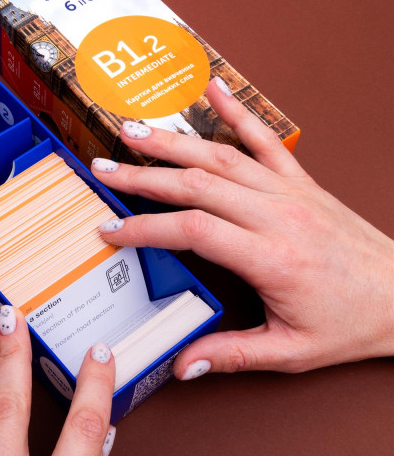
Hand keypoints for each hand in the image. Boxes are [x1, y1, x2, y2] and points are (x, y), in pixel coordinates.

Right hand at [92, 78, 393, 377]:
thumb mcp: (291, 352)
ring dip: (173, 142)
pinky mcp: (302, 182)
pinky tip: (212, 90)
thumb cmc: (353, 321)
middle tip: (103, 170)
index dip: (144, 228)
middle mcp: (278, 215)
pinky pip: (264, 139)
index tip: (111, 230)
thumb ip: (232, 354)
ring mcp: (290, 192)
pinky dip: (236, 112)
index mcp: (271, 257)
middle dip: (142, 176)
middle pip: (196, 184)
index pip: (192, 230)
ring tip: (133, 131)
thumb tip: (183, 365)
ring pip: (221, 156)